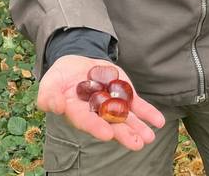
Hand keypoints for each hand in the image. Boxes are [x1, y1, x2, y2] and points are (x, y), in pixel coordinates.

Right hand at [36, 55, 165, 150]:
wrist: (76, 64)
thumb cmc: (59, 78)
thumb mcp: (49, 83)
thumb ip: (48, 96)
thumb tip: (54, 107)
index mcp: (77, 113)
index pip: (87, 121)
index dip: (96, 127)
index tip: (107, 134)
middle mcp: (97, 114)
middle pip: (111, 125)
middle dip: (124, 134)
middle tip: (137, 144)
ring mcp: (112, 105)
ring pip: (127, 119)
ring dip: (138, 128)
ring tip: (149, 138)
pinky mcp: (124, 95)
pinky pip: (138, 106)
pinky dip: (148, 113)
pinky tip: (159, 121)